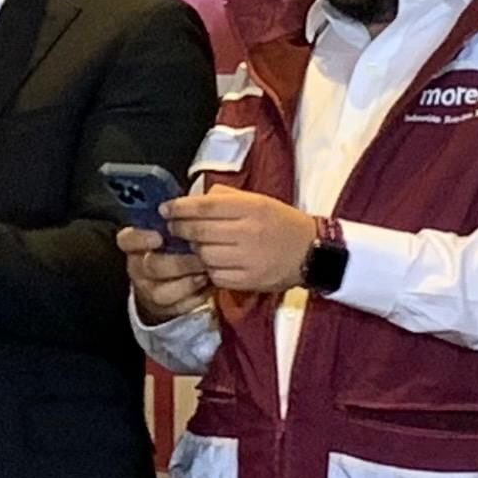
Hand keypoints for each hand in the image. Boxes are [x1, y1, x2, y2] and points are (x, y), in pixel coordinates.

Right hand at [119, 224, 214, 323]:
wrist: (165, 282)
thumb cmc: (172, 246)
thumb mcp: (169, 229)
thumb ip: (179, 217)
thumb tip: (200, 198)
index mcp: (135, 245)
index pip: (128, 239)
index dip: (141, 239)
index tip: (159, 236)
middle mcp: (138, 268)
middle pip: (151, 267)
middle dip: (179, 263)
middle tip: (200, 255)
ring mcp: (150, 291)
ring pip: (163, 292)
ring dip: (188, 283)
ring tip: (206, 273)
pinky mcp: (165, 308)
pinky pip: (179, 306)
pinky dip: (197, 297)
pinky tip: (209, 286)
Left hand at [162, 186, 320, 296]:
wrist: (313, 252)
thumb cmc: (281, 222)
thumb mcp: (258, 200)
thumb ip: (226, 197)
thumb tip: (193, 199)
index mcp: (250, 207)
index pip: (204, 206)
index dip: (179, 208)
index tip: (164, 209)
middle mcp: (248, 232)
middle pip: (200, 232)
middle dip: (180, 229)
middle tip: (172, 228)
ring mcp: (249, 258)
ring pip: (204, 255)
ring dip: (194, 250)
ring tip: (195, 245)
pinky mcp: (249, 280)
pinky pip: (216, 275)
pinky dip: (208, 269)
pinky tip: (211, 262)